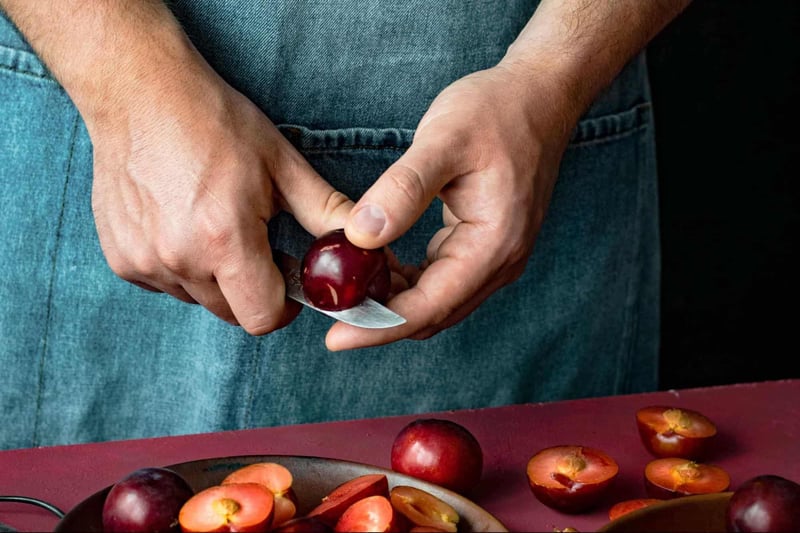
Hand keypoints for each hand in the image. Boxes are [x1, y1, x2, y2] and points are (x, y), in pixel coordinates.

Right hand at [89, 52, 351, 334]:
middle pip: (232, 313)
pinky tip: (183, 224)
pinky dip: (182, 268)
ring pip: (199, 300)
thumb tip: (366, 243)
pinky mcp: (120, 259)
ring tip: (216, 226)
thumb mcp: (282, 164)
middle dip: (253, 291)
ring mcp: (143, 262)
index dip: (285, 307)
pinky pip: (166, 285)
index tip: (290, 279)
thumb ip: (326, 212)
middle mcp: (179, 259)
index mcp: (225, 239)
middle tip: (257, 245)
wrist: (139, 93)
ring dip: (216, 279)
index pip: (263, 318)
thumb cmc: (215, 123)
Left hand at [326, 62, 579, 349]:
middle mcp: (500, 262)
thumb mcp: (443, 140)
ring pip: (437, 302)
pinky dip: (408, 282)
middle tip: (329, 310)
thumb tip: (359, 236)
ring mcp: (497, 258)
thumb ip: (403, 190)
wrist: (539, 96)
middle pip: (433, 314)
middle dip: (380, 320)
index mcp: (494, 244)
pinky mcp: (486, 247)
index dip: (378, 326)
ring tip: (346, 288)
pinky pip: (442, 281)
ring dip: (393, 302)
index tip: (334, 337)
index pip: (429, 307)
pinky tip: (378, 265)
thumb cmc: (496, 111)